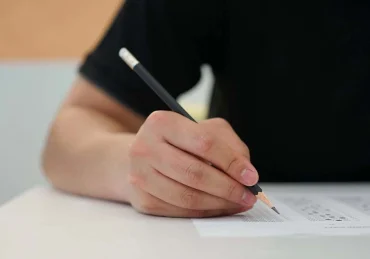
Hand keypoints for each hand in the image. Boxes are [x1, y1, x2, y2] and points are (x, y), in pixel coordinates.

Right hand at [126, 111, 258, 217]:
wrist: (144, 155)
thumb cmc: (180, 141)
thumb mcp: (205, 129)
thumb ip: (229, 145)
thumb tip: (246, 174)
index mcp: (162, 123)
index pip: (204, 143)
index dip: (231, 162)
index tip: (251, 177)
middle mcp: (145, 148)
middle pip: (194, 173)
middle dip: (228, 188)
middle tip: (248, 195)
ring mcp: (140, 175)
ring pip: (187, 197)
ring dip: (219, 204)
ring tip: (237, 203)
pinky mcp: (142, 199)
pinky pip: (179, 211)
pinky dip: (204, 212)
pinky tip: (218, 207)